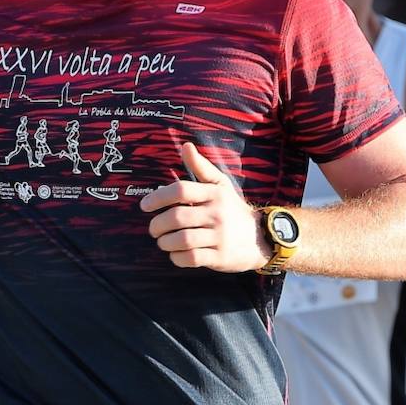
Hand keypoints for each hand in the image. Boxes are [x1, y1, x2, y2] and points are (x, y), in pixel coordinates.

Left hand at [140, 142, 265, 272]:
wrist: (260, 238)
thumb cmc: (232, 209)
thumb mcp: (220, 185)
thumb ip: (201, 167)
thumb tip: (186, 146)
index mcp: (214, 194)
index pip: (181, 190)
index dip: (158, 197)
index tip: (145, 205)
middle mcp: (217, 214)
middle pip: (177, 217)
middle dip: (157, 225)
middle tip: (154, 228)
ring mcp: (219, 236)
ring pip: (182, 240)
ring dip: (165, 242)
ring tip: (164, 241)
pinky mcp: (219, 257)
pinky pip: (191, 258)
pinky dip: (177, 257)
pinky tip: (176, 253)